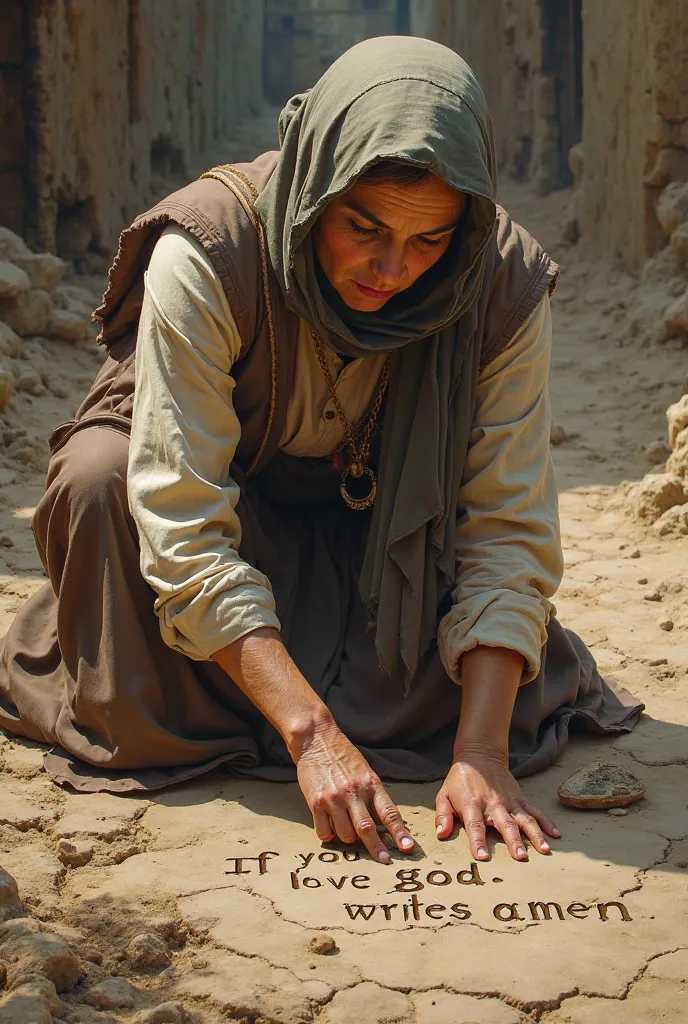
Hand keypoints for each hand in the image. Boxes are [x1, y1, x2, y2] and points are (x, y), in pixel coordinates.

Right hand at [295, 721, 414, 863]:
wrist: (317, 740)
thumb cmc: (343, 757)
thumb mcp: (365, 772)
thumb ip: (373, 795)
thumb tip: (384, 823)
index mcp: (370, 783)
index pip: (389, 812)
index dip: (399, 832)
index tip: (407, 847)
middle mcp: (353, 792)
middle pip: (367, 828)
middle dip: (377, 848)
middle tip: (384, 861)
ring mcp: (334, 798)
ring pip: (346, 835)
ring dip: (348, 838)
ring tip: (346, 828)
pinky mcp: (316, 802)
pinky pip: (325, 832)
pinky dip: (329, 835)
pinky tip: (330, 827)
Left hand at [435, 745, 560, 860]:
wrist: (479, 755)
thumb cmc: (459, 780)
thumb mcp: (444, 795)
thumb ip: (442, 816)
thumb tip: (441, 834)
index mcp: (472, 805)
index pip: (475, 826)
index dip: (478, 841)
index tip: (482, 857)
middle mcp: (493, 804)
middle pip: (505, 824)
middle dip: (513, 841)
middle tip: (520, 857)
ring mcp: (510, 801)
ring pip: (525, 819)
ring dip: (535, 834)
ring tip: (545, 849)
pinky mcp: (520, 798)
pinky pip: (535, 811)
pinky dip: (546, 822)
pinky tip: (555, 835)